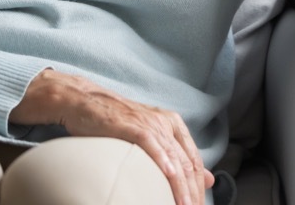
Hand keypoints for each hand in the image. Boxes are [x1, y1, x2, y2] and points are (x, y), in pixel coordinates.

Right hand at [11, 69, 212, 204]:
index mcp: (174, 125)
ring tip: (184, 204)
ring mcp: (149, 122)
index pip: (194, 161)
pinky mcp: (131, 124)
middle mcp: (165, 123)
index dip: (199, 187)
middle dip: (192, 191)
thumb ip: (178, 156)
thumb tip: (209, 179)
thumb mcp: (151, 137)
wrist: (85, 101)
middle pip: (186, 162)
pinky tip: (168, 173)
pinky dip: (160, 158)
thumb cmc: (115, 122)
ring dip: (180, 185)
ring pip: (171, 156)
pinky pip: (149, 142)